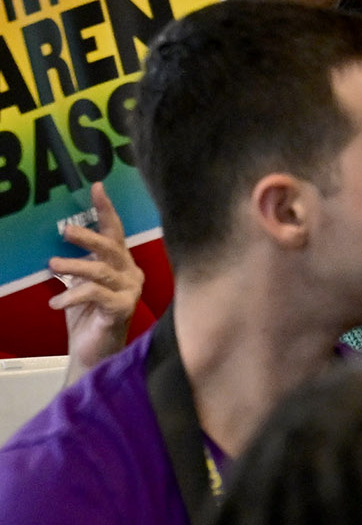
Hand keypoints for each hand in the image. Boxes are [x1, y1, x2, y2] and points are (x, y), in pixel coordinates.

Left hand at [52, 184, 141, 382]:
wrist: (93, 354)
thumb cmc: (87, 318)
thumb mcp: (80, 286)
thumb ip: (78, 267)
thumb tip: (59, 246)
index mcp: (122, 265)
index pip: (115, 232)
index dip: (106, 209)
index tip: (96, 187)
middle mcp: (130, 274)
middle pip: (112, 247)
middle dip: (89, 236)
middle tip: (65, 230)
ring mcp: (128, 291)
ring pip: (101, 270)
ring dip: (74, 266)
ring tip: (51, 266)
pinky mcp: (121, 309)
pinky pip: (96, 295)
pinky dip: (72, 296)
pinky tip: (56, 302)